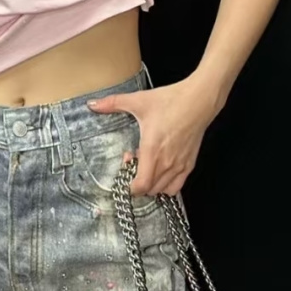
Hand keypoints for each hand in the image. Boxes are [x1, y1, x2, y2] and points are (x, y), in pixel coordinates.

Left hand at [87, 78, 219, 198]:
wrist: (199, 100)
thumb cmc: (170, 101)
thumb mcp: (138, 101)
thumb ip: (112, 103)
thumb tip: (91, 104)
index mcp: (152, 151)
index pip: (140, 186)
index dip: (129, 183)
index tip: (127, 161)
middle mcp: (166, 163)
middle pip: (149, 190)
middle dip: (138, 180)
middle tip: (135, 160)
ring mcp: (180, 166)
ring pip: (162, 190)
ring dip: (152, 183)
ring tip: (148, 164)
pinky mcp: (190, 164)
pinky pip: (177, 186)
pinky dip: (167, 184)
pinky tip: (162, 168)